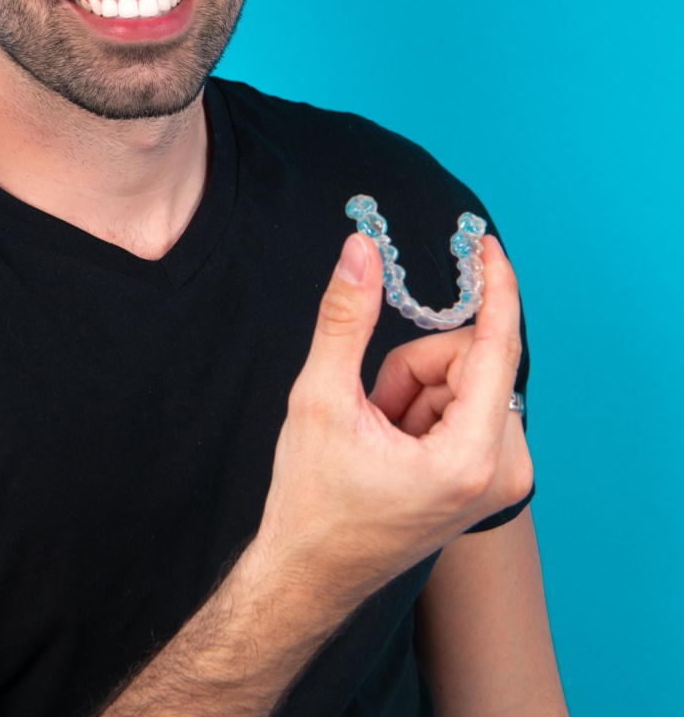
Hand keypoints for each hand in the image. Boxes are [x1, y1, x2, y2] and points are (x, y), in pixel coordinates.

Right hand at [251, 233, 532, 612]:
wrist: (311, 571)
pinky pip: (465, 404)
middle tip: (372, 406)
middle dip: (413, 368)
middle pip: (469, 360)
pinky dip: (422, 408)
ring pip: (463, 379)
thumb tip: (359, 251)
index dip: (495, 288)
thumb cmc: (313, 498)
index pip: (495, 348)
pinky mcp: (490, 478)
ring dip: (413, 389)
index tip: (485, 243)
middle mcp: (503, 470)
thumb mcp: (320, 398)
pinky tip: (392, 445)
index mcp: (469, 457)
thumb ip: (344, 318)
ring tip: (377, 434)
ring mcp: (500, 478)